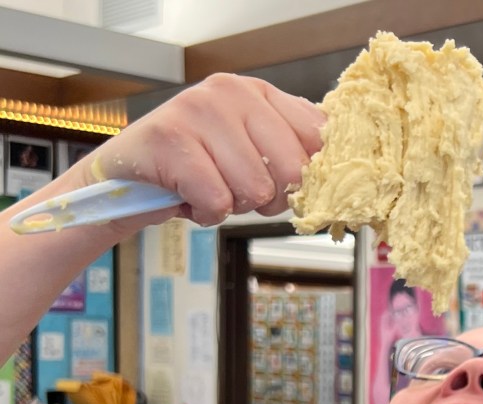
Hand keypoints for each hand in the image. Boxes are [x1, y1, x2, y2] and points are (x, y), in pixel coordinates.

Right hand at [75, 73, 324, 228]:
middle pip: (290, 171)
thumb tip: (336, 175)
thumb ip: (291, 153)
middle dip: (268, 199)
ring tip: (208, 190)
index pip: (317, 138)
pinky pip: (218, 201)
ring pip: (254, 190)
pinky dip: (205, 214)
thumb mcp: (250, 153)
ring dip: (232, 207)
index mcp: (258, 93)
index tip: (283, 188)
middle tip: (237, 192)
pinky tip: (189, 198)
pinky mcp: (171, 139)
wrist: (128, 178)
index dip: (307, 179)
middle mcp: (231, 92)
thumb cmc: (196, 169)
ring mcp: (199, 110)